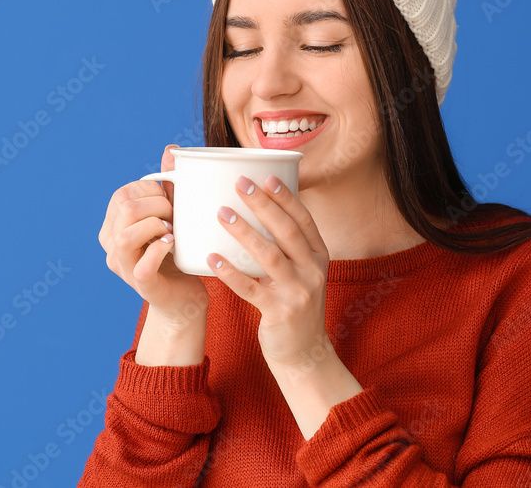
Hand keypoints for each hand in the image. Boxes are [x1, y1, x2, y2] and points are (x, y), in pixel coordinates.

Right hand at [99, 144, 207, 325]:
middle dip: (157, 205)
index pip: (123, 195)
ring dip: (156, 225)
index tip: (170, 202)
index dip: (150, 192)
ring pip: (127, 235)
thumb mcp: (171, 216)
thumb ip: (168, 185)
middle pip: (125, 209)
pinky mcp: (142, 285)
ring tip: (173, 229)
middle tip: (175, 217)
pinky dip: (160, 250)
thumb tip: (172, 149)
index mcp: (112, 226)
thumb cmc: (176, 254)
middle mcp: (111, 246)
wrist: (184, 298)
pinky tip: (173, 244)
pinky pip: (143, 265)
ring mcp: (123, 267)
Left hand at [207, 174, 331, 368]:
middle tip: (239, 184)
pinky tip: (211, 257)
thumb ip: (287, 247)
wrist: (304, 353)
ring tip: (221, 213)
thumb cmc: (294, 304)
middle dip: (263, 205)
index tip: (266, 176)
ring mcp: (298, 292)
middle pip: (286, 231)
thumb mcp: (302, 273)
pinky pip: (250, 288)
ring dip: (244, 232)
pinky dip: (230, 272)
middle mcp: (313, 271)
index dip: (285, 197)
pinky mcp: (278, 312)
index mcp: (319, 256)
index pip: (304, 220)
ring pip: (269, 256)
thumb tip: (258, 210)